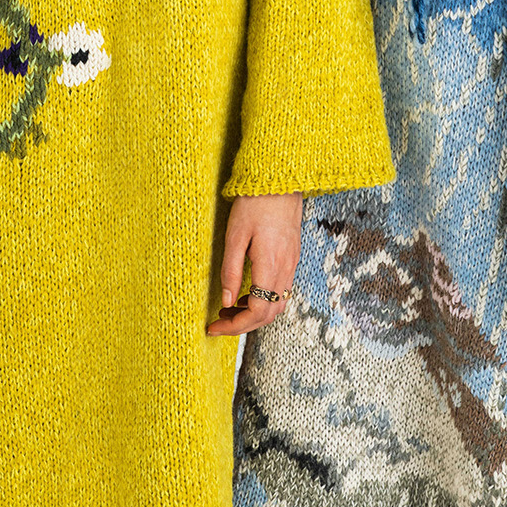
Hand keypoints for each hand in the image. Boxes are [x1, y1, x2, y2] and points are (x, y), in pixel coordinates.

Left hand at [206, 192, 301, 336]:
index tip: (214, 326)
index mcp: (271, 265)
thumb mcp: (235, 235)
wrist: (280, 180)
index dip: (235, 326)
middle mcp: (286, 268)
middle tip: (219, 323)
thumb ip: (230, 271)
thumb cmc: (255, 202)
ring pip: (277, 304)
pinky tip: (246, 292)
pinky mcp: (292, 257)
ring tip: (229, 309)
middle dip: (243, 325)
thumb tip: (227, 302)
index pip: (257, 311)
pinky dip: (264, 300)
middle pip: (269, 314)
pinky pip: (281, 290)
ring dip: (254, 314)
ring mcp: (292, 263)